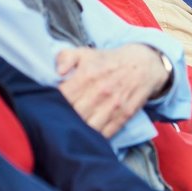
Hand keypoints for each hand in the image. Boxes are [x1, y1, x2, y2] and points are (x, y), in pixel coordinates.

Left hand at [56, 45, 170, 137]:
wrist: (143, 65)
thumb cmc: (109, 61)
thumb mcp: (85, 52)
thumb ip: (65, 57)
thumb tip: (57, 72)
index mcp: (86, 76)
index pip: (62, 97)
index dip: (51, 104)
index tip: (48, 107)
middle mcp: (99, 93)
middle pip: (73, 115)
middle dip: (63, 119)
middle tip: (57, 121)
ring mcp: (113, 106)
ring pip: (89, 128)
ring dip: (78, 131)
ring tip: (71, 131)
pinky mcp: (124, 116)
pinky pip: (106, 134)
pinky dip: (96, 138)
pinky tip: (88, 136)